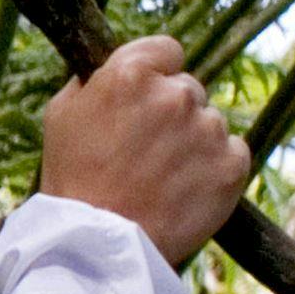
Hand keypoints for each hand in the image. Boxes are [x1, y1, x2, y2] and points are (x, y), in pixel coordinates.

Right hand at [37, 35, 250, 267]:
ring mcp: (207, 129)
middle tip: (144, 149)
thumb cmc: (73, 177)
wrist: (98, 244)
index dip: (155, 72)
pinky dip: (213, 167)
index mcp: (129, 75)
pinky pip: (231, 152)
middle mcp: (175, 95)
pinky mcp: (232, 163)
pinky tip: (184, 188)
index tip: (144, 97)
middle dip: (170, 112)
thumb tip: (117, 67)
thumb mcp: (62, 114)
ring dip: (191, 142)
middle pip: (187, 88)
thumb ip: (95, 82)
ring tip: (160, 177)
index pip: (167, 49)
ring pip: (208, 122)